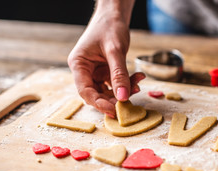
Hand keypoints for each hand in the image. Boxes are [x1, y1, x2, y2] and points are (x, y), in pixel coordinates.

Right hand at [67, 1, 142, 117]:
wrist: (114, 14)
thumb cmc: (109, 27)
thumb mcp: (115, 51)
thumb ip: (119, 74)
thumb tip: (123, 98)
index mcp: (79, 64)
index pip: (85, 91)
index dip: (99, 103)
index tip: (114, 110)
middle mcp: (85, 70)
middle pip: (96, 94)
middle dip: (114, 98)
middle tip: (130, 100)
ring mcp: (95, 72)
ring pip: (107, 90)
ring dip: (123, 90)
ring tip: (138, 83)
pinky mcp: (105, 71)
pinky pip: (115, 83)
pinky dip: (126, 83)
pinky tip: (138, 78)